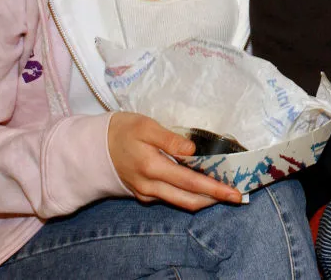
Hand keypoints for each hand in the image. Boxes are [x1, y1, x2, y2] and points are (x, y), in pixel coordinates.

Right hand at [107, 112, 242, 210]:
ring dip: (204, 200)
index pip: (190, 182)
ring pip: (180, 203)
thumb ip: (169, 138)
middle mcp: (150, 186)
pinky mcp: (144, 195)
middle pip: (189, 200)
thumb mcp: (145, 126)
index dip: (214, 189)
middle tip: (237, 196)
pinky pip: (170, 199)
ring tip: (223, 193)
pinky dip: (189, 196)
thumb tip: (193, 150)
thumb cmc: (122, 131)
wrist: (94, 147)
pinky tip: (201, 188)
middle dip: (215, 199)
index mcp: (152, 167)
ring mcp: (147, 193)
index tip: (234, 192)